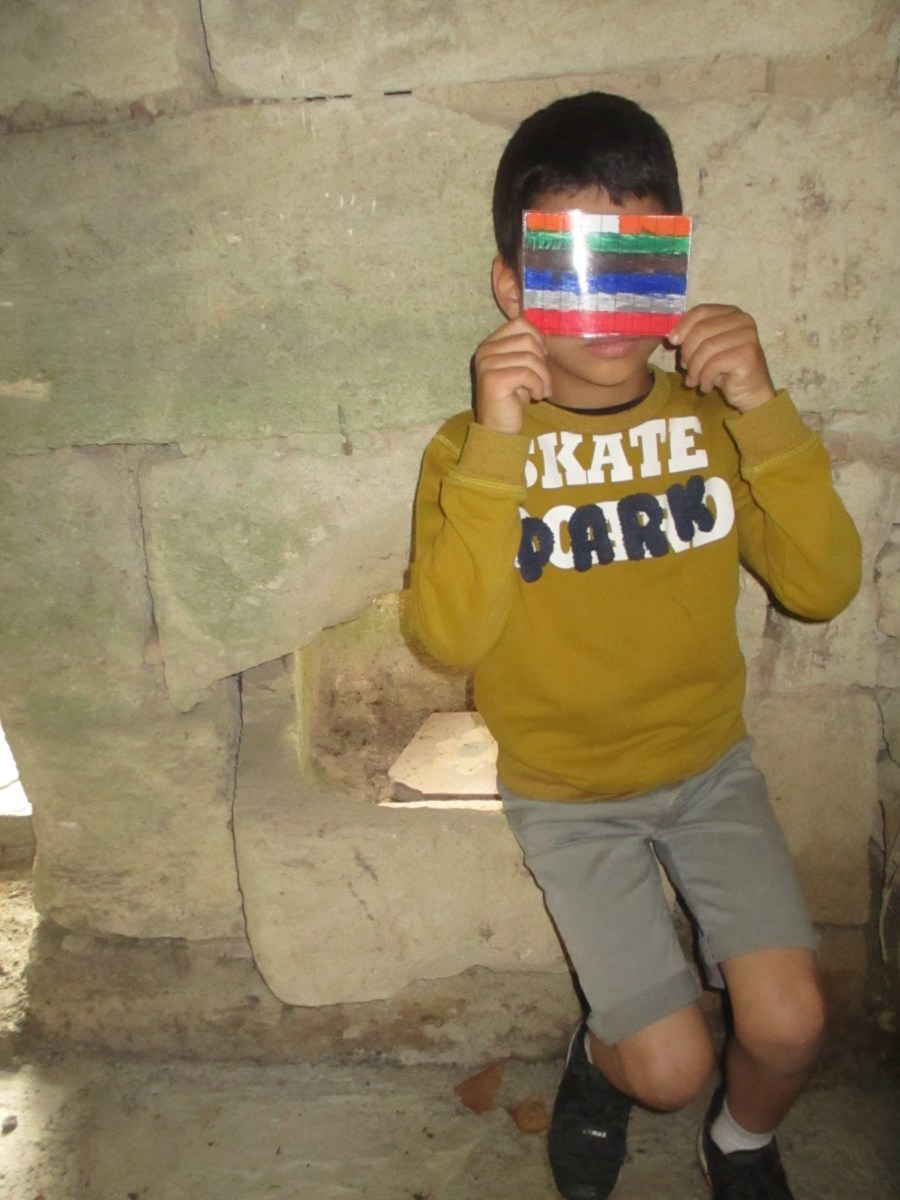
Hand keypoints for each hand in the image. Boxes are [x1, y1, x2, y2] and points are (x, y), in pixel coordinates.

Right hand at [474, 317, 551, 433]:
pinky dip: (538, 386)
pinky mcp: (493, 379)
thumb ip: (528, 348)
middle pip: (528, 339)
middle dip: (543, 361)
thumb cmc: (513, 398)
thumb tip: (544, 335)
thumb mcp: (522, 367)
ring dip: (543, 377)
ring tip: (542, 391)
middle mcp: (485, 350)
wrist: (500, 429)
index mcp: (491, 343)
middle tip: (543, 380)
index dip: (538, 339)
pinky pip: (527, 374)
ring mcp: (486, 364)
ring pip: (530, 357)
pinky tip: (536, 397)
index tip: (541, 360)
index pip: (520, 323)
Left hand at [668, 304, 775, 412]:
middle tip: (685, 368)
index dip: (683, 326)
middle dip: (688, 351)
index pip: (701, 311)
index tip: (672, 342)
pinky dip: (704, 378)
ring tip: (693, 381)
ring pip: (706, 347)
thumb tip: (672, 336)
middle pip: (702, 329)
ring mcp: (748, 336)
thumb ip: (693, 336)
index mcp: (732, 313)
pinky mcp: (748, 355)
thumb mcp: (706, 348)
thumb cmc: (725, 370)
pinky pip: (714, 364)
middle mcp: (743, 320)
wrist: (749, 392)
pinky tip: (706, 386)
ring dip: (694, 368)